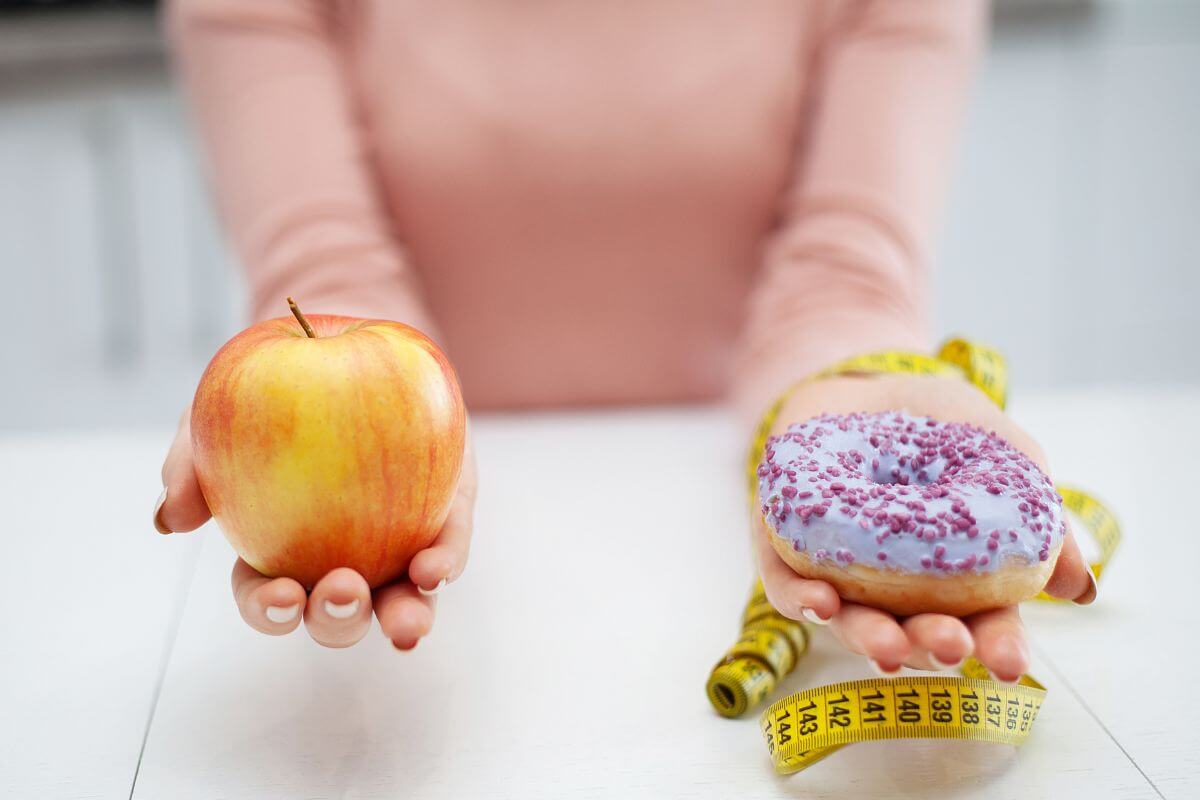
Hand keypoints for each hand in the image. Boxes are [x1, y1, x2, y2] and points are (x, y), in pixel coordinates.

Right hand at [153, 406, 475, 649]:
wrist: (340, 336)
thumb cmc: (269, 386)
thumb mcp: (215, 410)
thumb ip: (188, 460)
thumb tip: (171, 518)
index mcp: (278, 552)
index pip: (267, 597)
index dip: (270, 609)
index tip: (281, 595)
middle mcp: (338, 559)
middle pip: (335, 615)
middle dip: (337, 620)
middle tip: (342, 591)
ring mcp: (395, 544)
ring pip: (400, 600)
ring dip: (402, 617)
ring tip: (405, 618)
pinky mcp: (442, 513)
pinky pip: (447, 547)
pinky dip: (444, 562)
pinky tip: (435, 568)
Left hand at [754, 373, 1096, 679]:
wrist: (864, 379)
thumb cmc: (939, 421)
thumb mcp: (997, 447)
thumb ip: (1036, 509)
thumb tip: (1080, 590)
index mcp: (954, 577)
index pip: (980, 623)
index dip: (995, 646)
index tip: (1009, 662)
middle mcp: (896, 586)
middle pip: (914, 633)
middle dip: (932, 646)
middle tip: (951, 647)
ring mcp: (839, 571)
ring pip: (851, 620)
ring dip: (869, 637)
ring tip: (888, 647)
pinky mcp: (785, 549)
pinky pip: (788, 584)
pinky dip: (803, 599)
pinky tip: (820, 603)